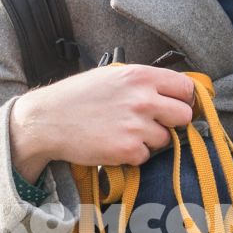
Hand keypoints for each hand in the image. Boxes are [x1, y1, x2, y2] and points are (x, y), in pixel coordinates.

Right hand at [9, 63, 196, 177]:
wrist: (46, 121)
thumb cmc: (76, 97)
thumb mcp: (111, 75)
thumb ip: (142, 81)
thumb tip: (171, 89)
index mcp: (140, 76)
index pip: (186, 88)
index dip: (182, 99)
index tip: (175, 106)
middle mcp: (142, 99)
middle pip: (184, 115)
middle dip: (172, 122)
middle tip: (153, 124)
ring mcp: (136, 126)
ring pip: (166, 139)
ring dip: (151, 140)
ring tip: (125, 133)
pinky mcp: (128, 150)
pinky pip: (146, 156)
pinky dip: (133, 155)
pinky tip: (114, 144)